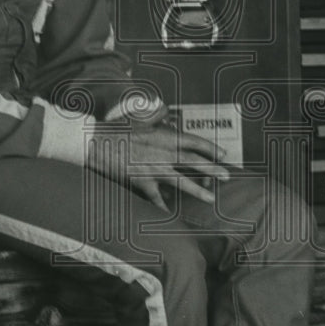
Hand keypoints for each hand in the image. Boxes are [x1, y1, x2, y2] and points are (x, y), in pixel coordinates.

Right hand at [86, 121, 228, 210]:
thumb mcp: (138, 117)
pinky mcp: (142, 182)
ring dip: (198, 191)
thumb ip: (155, 115)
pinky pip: (156, 198)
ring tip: (211, 198)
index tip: (223, 154)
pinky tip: (171, 215)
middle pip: (195, 162)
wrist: (96, 143)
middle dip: (214, 170)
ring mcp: (154, 169)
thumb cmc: (116, 129)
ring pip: (182, 182)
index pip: (195, 142)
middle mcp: (164, 153)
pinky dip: (163, 208)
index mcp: (165, 136)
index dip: (211, 148)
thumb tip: (164, 109)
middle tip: (227, 176)